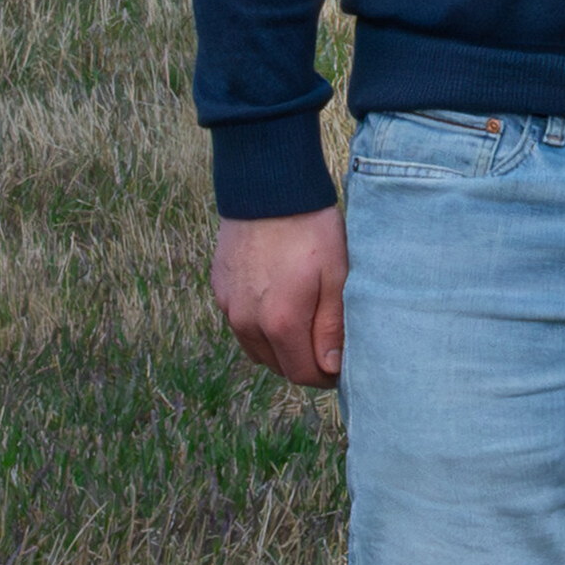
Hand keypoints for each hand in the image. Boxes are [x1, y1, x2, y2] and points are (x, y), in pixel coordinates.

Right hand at [215, 208, 346, 387]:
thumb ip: (332, 326)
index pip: (302, 374)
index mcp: (279, 323)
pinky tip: (281, 302)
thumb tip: (330, 367)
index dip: (326, 375)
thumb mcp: (337, 276)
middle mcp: (246, 323)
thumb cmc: (310, 230)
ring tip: (307, 322)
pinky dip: (261, 326)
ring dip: (282, 347)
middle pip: (278, 366)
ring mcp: (228, 307)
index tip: (344, 363)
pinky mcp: (220, 290)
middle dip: (305, 362)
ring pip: (257, 349)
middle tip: (330, 342)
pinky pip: (242, 325)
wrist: (267, 188)